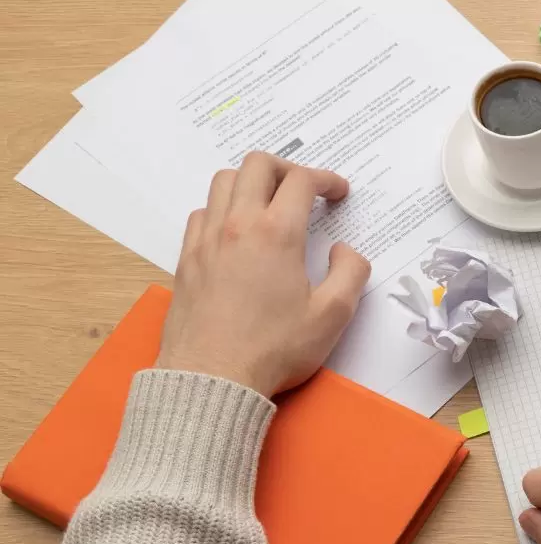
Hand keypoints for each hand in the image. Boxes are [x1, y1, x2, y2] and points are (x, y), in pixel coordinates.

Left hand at [157, 152, 371, 395]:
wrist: (212, 377)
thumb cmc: (274, 349)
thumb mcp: (332, 316)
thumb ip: (351, 273)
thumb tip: (344, 250)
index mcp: (276, 233)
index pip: (301, 181)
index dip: (326, 180)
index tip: (338, 194)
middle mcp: (237, 225)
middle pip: (256, 165)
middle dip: (286, 168)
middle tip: (304, 189)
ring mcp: (206, 240)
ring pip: (223, 182)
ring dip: (251, 183)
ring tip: (269, 206)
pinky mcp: (186, 259)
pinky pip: (202, 213)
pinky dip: (223, 209)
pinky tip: (236, 233)